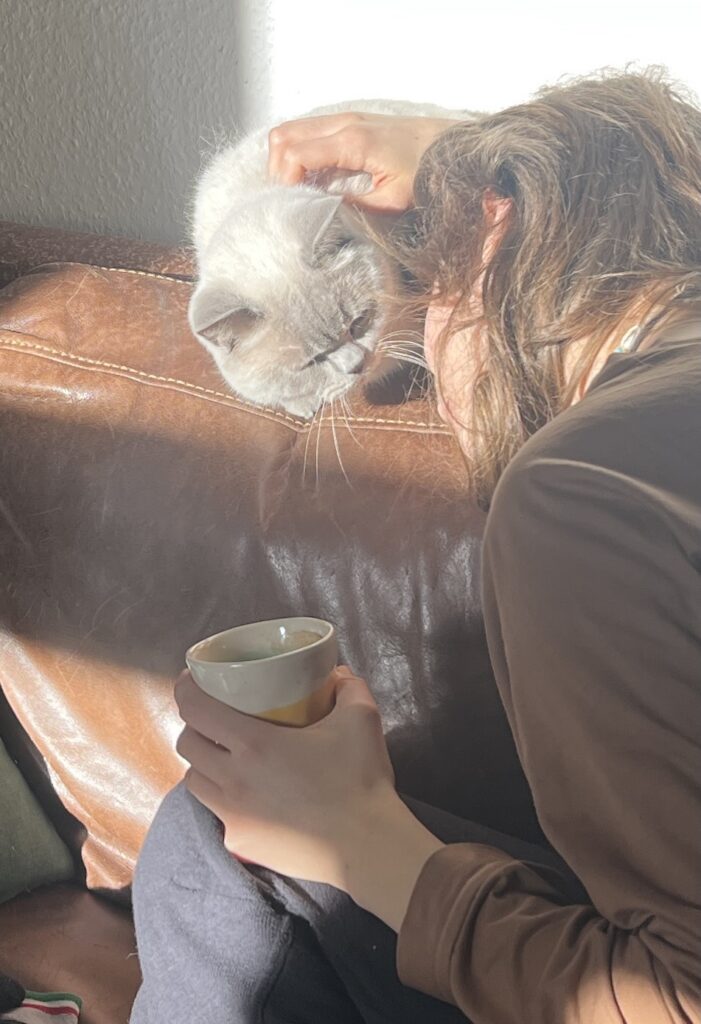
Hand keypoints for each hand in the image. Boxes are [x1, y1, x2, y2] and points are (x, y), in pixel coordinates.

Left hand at [175, 667, 443, 927]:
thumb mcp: (361, 718)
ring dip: (203, 763)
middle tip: (215, 717)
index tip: (190, 678)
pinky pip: (217, 813)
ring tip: (225, 757)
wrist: (366, 845)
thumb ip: (347, 687)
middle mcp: (232, 778)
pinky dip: (223, 799)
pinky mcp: (240, 842)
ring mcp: (232, 815)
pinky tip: (247, 796)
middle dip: (194, 725)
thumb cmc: (359, 779)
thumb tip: (335, 674)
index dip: (186, 689)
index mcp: (253, 743)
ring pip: (194, 780)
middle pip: (187, 744)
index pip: (196, 709)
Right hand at [267, 112, 460, 212]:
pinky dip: (299, 152)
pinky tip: (312, 179)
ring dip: (285, 161)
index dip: (283, 183)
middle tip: (289, 201)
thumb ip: (352, 207)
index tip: (291, 207)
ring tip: (298, 191)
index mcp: (352, 141)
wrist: (453, 146)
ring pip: (291, 130)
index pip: (294, 154)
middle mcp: (344, 123)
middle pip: (283, 136)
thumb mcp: (392, 201)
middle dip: (277, 171)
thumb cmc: (429, 172)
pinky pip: (308, 131)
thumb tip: (319, 214)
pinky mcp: (350, 122)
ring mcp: (346, 119)